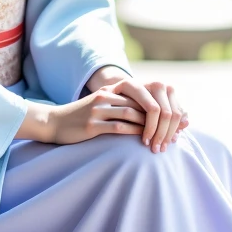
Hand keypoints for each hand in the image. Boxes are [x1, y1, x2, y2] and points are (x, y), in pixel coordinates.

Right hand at [48, 79, 187, 150]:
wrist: (54, 122)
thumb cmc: (82, 117)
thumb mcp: (102, 105)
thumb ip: (123, 105)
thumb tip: (150, 114)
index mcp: (111, 89)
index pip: (145, 94)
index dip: (163, 106)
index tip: (177, 119)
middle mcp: (107, 96)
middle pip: (143, 104)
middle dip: (162, 119)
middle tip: (177, 131)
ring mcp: (98, 109)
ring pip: (133, 114)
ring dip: (150, 128)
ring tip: (163, 140)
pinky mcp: (92, 124)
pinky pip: (119, 127)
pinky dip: (135, 134)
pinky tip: (144, 141)